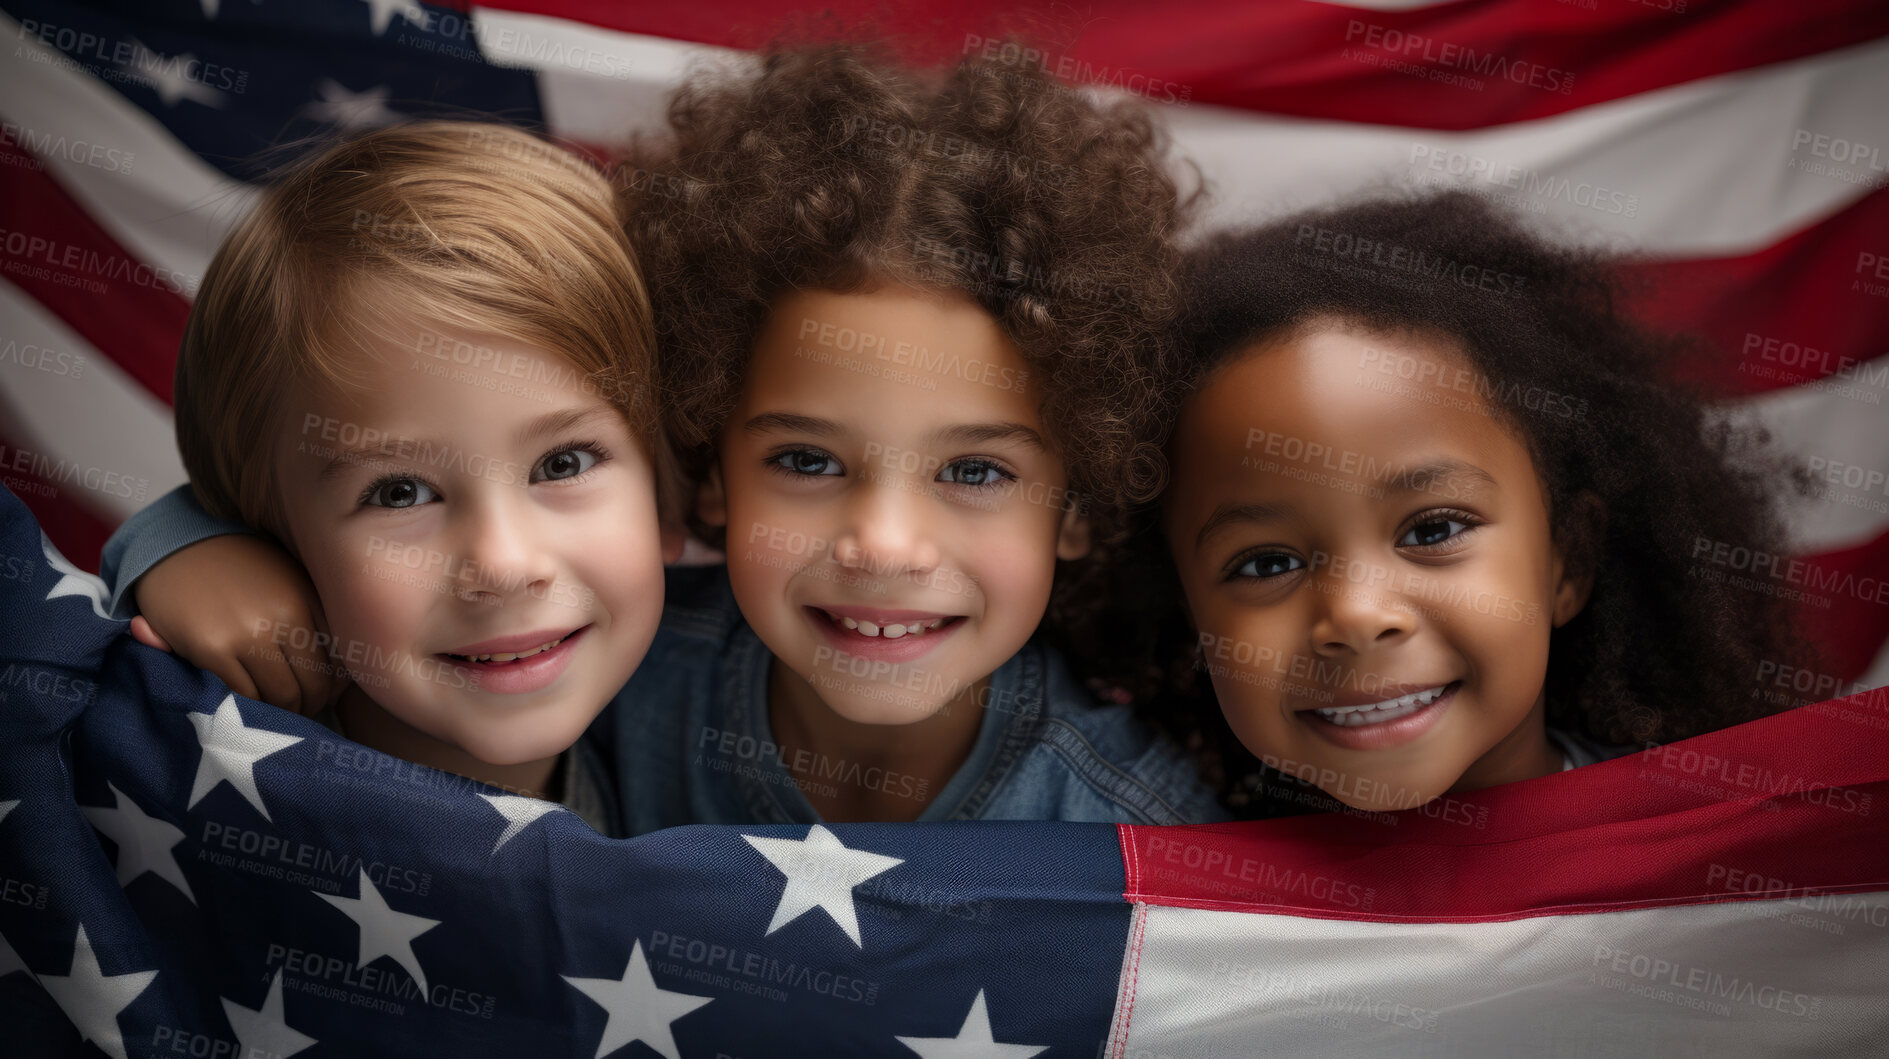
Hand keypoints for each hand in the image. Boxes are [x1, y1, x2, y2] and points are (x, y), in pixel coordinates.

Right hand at [130, 534, 343, 715]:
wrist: (179, 548)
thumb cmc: (240, 570)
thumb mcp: (288, 582)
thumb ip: (314, 620)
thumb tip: (342, 678)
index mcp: (306, 600)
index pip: (339, 661)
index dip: (336, 687)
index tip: (327, 696)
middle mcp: (283, 618)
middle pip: (313, 684)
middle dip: (311, 705)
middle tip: (302, 711)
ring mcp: (247, 635)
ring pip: (281, 696)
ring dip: (282, 711)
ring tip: (277, 711)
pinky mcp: (212, 649)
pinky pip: (244, 694)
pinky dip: (251, 706)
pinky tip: (250, 703)